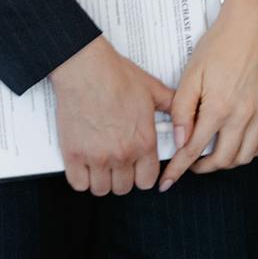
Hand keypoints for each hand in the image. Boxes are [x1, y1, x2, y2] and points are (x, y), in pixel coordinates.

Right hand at [49, 36, 174, 196]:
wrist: (86, 68)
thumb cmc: (117, 76)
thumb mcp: (153, 90)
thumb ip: (172, 107)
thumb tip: (184, 118)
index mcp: (144, 141)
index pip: (147, 181)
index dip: (143, 177)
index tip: (137, 170)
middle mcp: (122, 153)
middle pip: (123, 188)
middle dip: (122, 179)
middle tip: (118, 165)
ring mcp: (96, 156)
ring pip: (101, 189)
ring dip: (101, 180)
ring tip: (101, 166)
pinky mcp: (73, 154)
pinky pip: (78, 183)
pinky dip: (81, 179)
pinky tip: (85, 166)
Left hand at [160, 0, 257, 189]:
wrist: (254, 24)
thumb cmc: (219, 44)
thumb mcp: (191, 74)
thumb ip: (184, 109)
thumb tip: (180, 140)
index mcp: (219, 107)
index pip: (193, 150)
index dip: (178, 169)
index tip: (167, 182)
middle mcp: (243, 115)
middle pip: (221, 160)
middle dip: (202, 168)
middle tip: (190, 164)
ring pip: (244, 156)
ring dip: (225, 162)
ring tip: (213, 155)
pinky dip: (251, 152)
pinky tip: (239, 145)